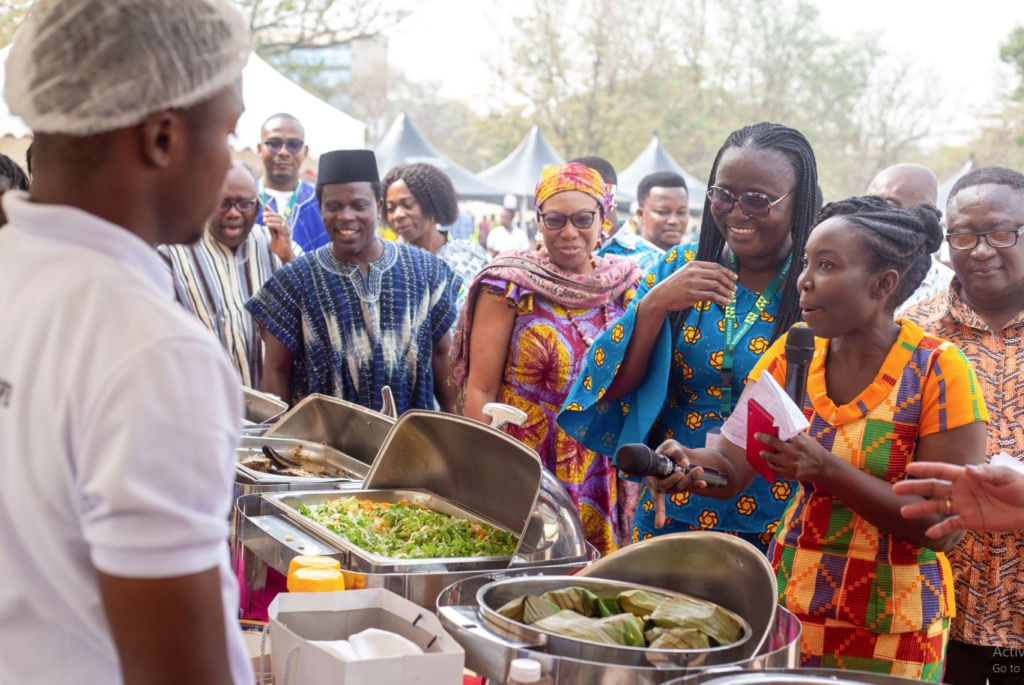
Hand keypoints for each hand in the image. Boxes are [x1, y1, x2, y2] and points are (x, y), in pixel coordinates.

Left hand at [264, 208, 295, 262]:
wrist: (284, 254)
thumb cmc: (279, 246)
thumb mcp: (273, 234)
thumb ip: (271, 228)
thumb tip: (266, 220)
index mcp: (282, 225)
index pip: (277, 216)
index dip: (271, 210)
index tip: (265, 205)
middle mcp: (285, 226)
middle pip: (278, 216)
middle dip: (270, 213)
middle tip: (263, 213)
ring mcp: (287, 230)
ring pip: (279, 220)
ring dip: (271, 218)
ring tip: (264, 219)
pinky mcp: (286, 234)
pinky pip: (280, 227)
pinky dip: (273, 224)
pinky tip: (267, 224)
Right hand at [644, 261, 736, 314]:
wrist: (661, 296)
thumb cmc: (674, 286)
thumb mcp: (685, 273)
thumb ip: (698, 272)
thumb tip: (716, 276)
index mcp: (693, 265)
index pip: (715, 266)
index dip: (727, 272)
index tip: (735, 278)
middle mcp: (693, 272)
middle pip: (717, 275)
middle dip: (729, 282)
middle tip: (735, 288)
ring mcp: (693, 283)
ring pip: (716, 285)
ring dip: (726, 292)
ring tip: (731, 297)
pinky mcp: (692, 294)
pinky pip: (711, 296)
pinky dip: (721, 300)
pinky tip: (725, 303)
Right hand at [645, 440, 710, 528]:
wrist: (671, 453)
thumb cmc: (666, 451)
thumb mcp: (669, 446)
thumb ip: (676, 452)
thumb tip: (685, 464)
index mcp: (654, 480)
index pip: (658, 493)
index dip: (663, 501)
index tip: (676, 480)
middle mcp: (662, 487)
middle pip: (673, 488)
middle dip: (681, 480)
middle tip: (684, 471)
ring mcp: (673, 487)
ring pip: (683, 487)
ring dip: (691, 479)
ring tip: (699, 470)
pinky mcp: (682, 486)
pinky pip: (690, 487)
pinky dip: (696, 484)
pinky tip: (703, 483)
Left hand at [755, 431, 833, 482]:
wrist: (823, 468)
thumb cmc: (815, 451)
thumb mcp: (808, 439)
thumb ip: (796, 435)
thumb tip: (783, 427)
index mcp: (798, 442)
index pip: (780, 435)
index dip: (768, 434)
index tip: (759, 433)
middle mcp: (793, 452)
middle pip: (773, 444)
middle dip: (762, 439)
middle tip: (757, 437)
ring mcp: (790, 464)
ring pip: (771, 459)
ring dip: (765, 455)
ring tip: (762, 453)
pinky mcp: (790, 474)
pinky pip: (775, 470)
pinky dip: (771, 466)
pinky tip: (770, 463)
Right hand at [894, 462, 1023, 536]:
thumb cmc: (1019, 487)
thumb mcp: (1004, 477)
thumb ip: (986, 474)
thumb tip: (967, 470)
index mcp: (966, 476)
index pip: (941, 471)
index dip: (926, 469)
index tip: (910, 468)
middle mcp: (960, 490)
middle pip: (933, 488)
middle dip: (914, 488)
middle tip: (896, 490)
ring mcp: (964, 506)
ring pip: (938, 507)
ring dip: (921, 509)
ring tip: (904, 513)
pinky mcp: (971, 521)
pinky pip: (952, 525)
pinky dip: (940, 529)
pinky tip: (929, 533)